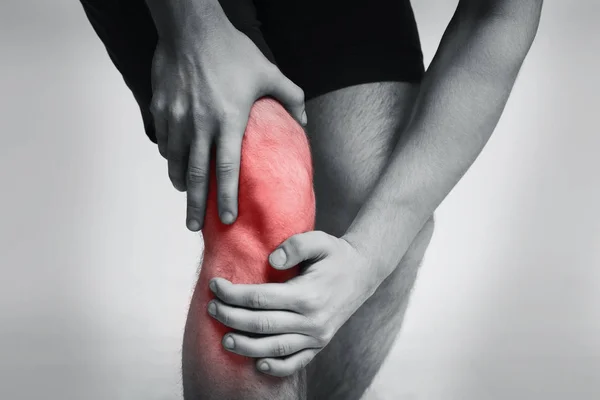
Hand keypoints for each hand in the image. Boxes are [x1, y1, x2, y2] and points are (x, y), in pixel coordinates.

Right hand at [149, 15, 305, 230]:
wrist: (190, 27)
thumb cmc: (231, 49)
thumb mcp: (268, 72)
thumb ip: (290, 97)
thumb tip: (303, 121)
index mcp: (228, 121)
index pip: (227, 171)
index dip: (226, 198)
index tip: (227, 219)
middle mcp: (200, 125)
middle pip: (196, 176)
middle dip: (195, 206)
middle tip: (194, 227)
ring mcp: (177, 118)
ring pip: (176, 162)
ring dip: (181, 183)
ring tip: (186, 197)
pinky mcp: (161, 109)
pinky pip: (164, 143)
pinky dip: (170, 158)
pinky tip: (176, 164)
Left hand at [206, 231, 380, 376]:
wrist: (363, 273)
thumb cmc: (335, 254)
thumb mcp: (319, 240)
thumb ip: (295, 245)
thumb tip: (271, 259)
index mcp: (308, 294)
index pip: (259, 298)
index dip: (232, 293)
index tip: (214, 284)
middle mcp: (312, 320)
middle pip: (261, 324)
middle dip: (230, 317)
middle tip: (211, 308)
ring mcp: (317, 336)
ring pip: (274, 349)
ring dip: (246, 346)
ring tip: (224, 339)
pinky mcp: (320, 345)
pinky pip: (295, 363)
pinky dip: (276, 368)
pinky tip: (257, 363)